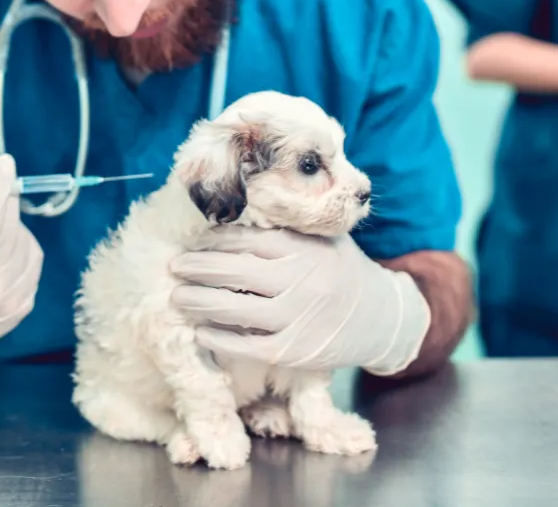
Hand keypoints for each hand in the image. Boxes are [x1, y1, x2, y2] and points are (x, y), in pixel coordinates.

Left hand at [169, 227, 430, 374]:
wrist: (383, 318)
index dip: (214, 242)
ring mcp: (297, 319)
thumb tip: (239, 206)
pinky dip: (220, 339)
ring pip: (236, 310)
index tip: (192, 242)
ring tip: (177, 297)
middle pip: (235, 273)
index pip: (248, 241)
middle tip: (174, 267)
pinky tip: (200, 332)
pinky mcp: (294, 351)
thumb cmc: (342, 270)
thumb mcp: (325, 238)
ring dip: (200, 303)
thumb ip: (290, 225)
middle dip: (198, 269)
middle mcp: (301, 282)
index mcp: (304, 249)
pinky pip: (248, 346)